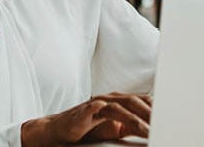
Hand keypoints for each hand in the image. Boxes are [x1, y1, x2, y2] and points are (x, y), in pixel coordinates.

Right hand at [21, 92, 151, 146]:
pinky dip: (98, 107)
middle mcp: (108, 101)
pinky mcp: (82, 113)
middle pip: (131, 101)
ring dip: (132, 117)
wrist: (61, 130)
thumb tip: (150, 128)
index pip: (139, 101)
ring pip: (116, 106)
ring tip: (145, 128)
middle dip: (147, 111)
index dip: (153, 106)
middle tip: (162, 123)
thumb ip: (130, 125)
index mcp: (117, 103)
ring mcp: (95, 105)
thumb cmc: (88, 129)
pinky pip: (92, 108)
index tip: (168, 114)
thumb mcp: (114, 128)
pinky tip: (103, 107)